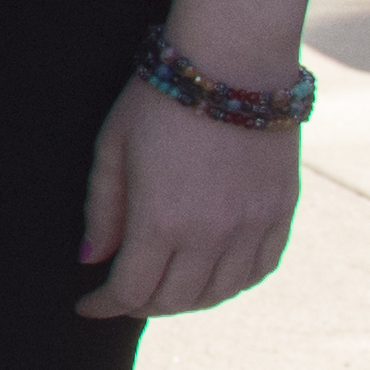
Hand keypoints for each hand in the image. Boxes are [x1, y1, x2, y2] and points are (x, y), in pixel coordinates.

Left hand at [79, 75, 301, 317]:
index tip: (86, 305)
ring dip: (186, 301)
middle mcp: (212, 234)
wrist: (233, 64)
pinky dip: (232, 284)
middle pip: (175, 300)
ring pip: (219, 293)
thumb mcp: (113, 149)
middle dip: (140, 306)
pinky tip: (212, 277)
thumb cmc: (159, 101)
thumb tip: (92, 260)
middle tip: (120, 296)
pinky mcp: (282, 213)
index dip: (104, 305)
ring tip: (161, 289)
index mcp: (162, 220)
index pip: (131, 290)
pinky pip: (259, 270)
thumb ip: (102, 210)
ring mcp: (253, 226)